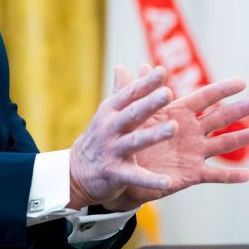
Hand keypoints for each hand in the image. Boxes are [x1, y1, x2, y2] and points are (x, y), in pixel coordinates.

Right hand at [68, 66, 178, 208]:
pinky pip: (135, 176)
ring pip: (135, 141)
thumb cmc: (99, 138)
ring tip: (174, 128)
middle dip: (150, 103)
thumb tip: (121, 66)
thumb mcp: (107, 114)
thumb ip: (120, 91)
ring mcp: (112, 151)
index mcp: (111, 111)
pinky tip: (167, 182)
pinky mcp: (114, 173)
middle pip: (132, 113)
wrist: (74, 173)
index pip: (129, 94)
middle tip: (168, 93)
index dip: (145, 83)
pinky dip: (151, 180)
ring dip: (154, 134)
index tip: (161, 71)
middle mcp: (110, 128)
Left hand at [99, 65, 248, 210]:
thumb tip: (136, 66)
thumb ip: (135, 92)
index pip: (204, 98)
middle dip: (240, 109)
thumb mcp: (131, 114)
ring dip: (242, 139)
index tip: (241, 81)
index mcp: (179, 114)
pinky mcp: (191, 174)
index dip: (222, 90)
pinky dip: (231, 176)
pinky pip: (214, 175)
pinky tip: (248, 175)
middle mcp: (191, 131)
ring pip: (223, 144)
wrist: (122, 170)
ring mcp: (194, 153)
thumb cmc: (129, 139)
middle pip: (220, 118)